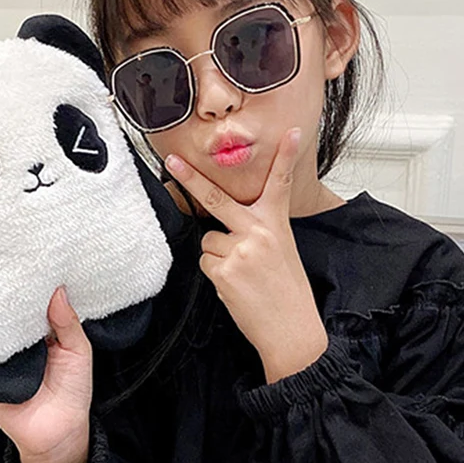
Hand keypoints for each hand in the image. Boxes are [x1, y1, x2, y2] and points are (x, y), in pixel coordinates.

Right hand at [0, 286, 92, 462]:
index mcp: (40, 331)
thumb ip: (68, 322)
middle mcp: (16, 341)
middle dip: (0, 295)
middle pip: (3, 312)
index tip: (24, 264)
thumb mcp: (79, 351)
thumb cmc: (72, 394)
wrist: (58, 434)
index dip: (27, 284)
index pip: (29, 301)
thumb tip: (58, 291)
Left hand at [164, 127, 327, 375]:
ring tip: (242, 275)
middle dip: (190, 179)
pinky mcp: (224, 270)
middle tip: (171, 161)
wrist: (291, 329)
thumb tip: (221, 224)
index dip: (286, 156)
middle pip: (217, 199)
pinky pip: (206, 262)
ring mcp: (239, 250)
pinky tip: (236, 286)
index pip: (280, 184)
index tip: (292, 132)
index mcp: (276, 224)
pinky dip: (216, 273)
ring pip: (208, 241)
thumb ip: (257, 230)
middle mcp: (258, 232)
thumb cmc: (286, 291)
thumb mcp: (281, 251)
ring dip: (217, 256)